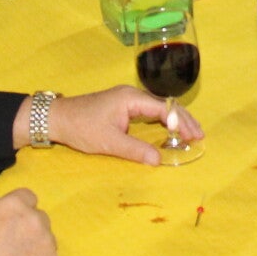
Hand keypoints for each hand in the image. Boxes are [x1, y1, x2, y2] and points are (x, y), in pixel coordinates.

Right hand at [0, 189, 56, 255]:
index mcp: (14, 205)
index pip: (26, 196)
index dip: (17, 207)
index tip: (9, 220)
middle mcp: (34, 218)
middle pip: (37, 215)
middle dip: (26, 224)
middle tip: (10, 242)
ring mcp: (46, 240)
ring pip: (44, 235)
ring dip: (34, 241)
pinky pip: (48, 255)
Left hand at [46, 85, 204, 165]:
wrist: (57, 118)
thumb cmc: (81, 127)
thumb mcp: (109, 142)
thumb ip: (135, 150)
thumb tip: (159, 160)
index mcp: (131, 98)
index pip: (164, 108)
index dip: (180, 122)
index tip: (192, 136)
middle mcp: (132, 95)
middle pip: (166, 105)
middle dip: (184, 119)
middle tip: (199, 136)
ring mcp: (128, 99)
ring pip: (159, 107)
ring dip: (175, 119)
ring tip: (191, 133)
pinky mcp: (123, 106)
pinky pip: (150, 111)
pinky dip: (163, 120)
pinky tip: (171, 130)